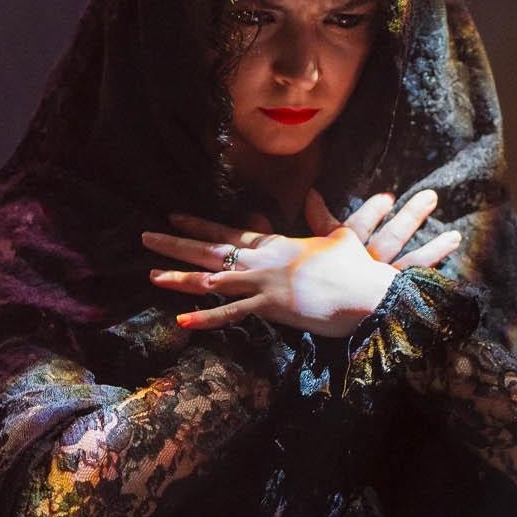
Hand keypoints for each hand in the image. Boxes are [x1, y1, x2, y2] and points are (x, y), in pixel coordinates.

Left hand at [142, 188, 460, 338]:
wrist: (370, 290)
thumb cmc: (357, 268)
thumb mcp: (339, 236)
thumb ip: (322, 216)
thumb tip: (314, 194)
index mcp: (276, 244)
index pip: (230, 232)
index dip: (200, 225)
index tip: (174, 217)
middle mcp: (264, 260)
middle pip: (211, 249)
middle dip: (176, 244)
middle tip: (145, 236)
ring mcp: (265, 282)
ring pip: (214, 278)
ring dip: (181, 279)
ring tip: (151, 275)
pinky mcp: (271, 306)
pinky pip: (232, 314)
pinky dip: (206, 319)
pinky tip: (181, 322)